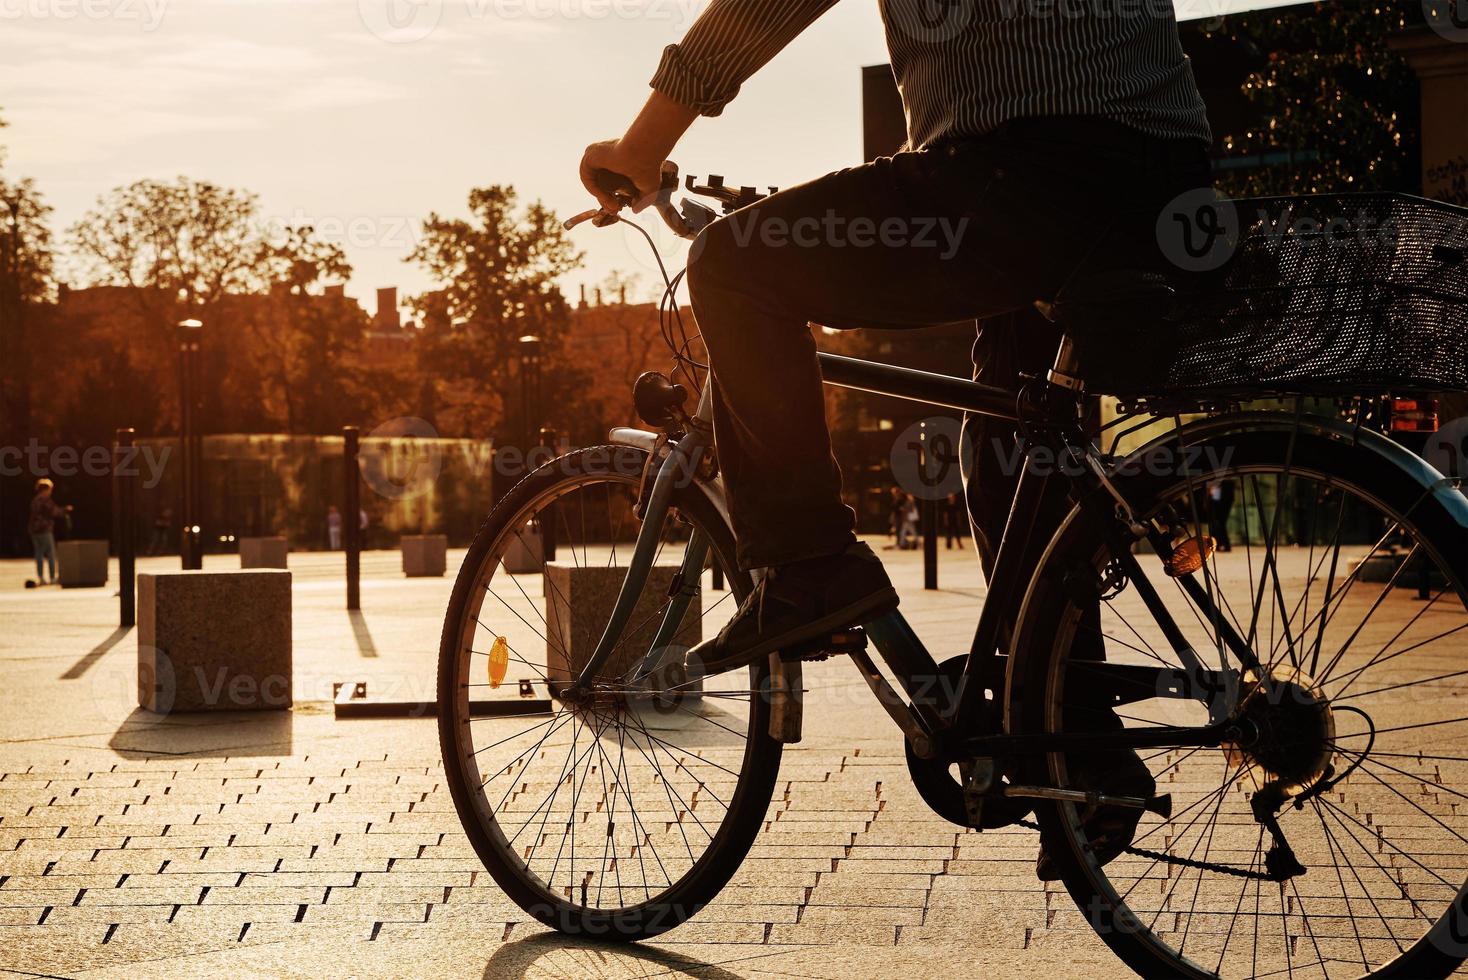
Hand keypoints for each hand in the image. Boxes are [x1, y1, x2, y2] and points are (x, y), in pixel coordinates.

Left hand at [579, 92, 698, 214]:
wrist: (644, 152)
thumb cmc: (650, 167)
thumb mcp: (649, 189)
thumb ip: (642, 201)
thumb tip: (635, 210)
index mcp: (617, 163)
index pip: (608, 183)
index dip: (611, 199)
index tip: (617, 209)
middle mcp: (606, 158)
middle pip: (599, 184)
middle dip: (605, 201)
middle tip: (614, 211)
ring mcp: (597, 156)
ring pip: (593, 182)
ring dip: (601, 198)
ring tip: (613, 206)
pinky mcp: (590, 156)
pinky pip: (587, 178)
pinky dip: (595, 190)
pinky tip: (606, 198)